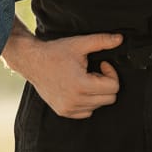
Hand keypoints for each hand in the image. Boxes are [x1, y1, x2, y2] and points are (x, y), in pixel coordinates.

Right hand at [6, 30, 121, 118]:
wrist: (32, 61)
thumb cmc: (55, 52)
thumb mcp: (80, 44)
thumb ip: (102, 41)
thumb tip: (120, 39)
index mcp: (81, 85)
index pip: (113, 87)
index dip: (111, 73)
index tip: (103, 65)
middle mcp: (75, 100)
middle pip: (109, 98)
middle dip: (106, 83)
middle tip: (94, 71)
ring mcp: (68, 108)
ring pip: (98, 106)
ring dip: (96, 93)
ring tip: (84, 78)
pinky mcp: (63, 111)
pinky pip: (86, 112)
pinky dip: (87, 102)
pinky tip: (79, 88)